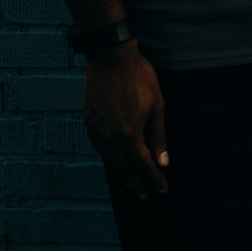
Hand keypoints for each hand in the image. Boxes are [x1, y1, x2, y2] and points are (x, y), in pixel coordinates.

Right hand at [83, 42, 168, 195]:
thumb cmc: (138, 78)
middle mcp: (109, 136)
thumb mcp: (156, 105)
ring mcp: (96, 129)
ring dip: (122, 175)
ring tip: (133, 183)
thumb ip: (158, 136)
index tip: (162, 188)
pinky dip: (109, 159)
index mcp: (128, 133)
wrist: (110, 57)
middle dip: (137, 183)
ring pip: (109, 161)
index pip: (143, 165)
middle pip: (124, 169)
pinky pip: (98, 148)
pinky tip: (115, 161)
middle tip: (147, 194)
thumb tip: (162, 162)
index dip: (153, 179)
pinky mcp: (89, 121)